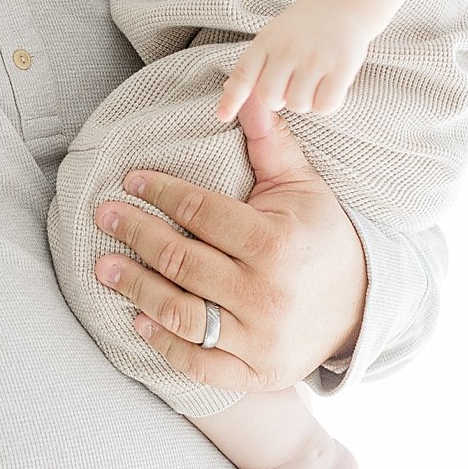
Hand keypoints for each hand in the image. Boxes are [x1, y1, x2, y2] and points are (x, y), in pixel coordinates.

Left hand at [94, 95, 366, 393]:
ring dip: (136, 288)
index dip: (160, 193)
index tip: (130, 182)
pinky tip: (138, 320)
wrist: (363, 306)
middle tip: (104, 216)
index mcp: (275, 243)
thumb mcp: (303, 187)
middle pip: (181, 261)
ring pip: (181, 313)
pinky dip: (164, 344)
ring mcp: (259, 339)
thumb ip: (270, 144)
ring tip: (104, 266)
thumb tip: (248, 96)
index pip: (200, 212)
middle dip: (136, 235)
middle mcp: (265, 293)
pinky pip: (199, 364)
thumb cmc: (322, 238)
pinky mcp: (254, 372)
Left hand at [218, 0, 369, 119]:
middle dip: (280, 99)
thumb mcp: (271, 37)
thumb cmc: (300, 29)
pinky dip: (325, 104)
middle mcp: (288, 48)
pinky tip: (329, 86)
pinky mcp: (341, 67)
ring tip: (312, 82)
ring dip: (304, 101)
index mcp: (267, 40)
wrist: (340, 4)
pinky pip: (324, 105)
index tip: (222, 117)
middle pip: (270, 98)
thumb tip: (227, 99)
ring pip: (298, 104)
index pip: (244, 74)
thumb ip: (252, 65)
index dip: (231, 99)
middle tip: (292, 84)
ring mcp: (315, 57)